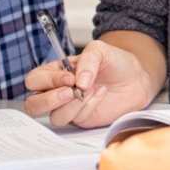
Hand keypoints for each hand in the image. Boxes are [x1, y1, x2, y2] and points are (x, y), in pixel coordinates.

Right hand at [24, 39, 157, 127]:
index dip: (48, 80)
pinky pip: (76, 119)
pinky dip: (88, 106)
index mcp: (55, 72)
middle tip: (70, 91)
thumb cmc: (115, 62)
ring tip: (89, 90)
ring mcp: (69, 107)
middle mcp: (57, 91)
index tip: (70, 77)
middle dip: (48, 100)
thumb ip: (88, 60)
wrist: (136, 77)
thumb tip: (79, 82)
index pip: (35, 80)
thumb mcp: (100, 50)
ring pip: (54, 117)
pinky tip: (101, 93)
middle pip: (33, 105)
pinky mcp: (82, 119)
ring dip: (72, 105)